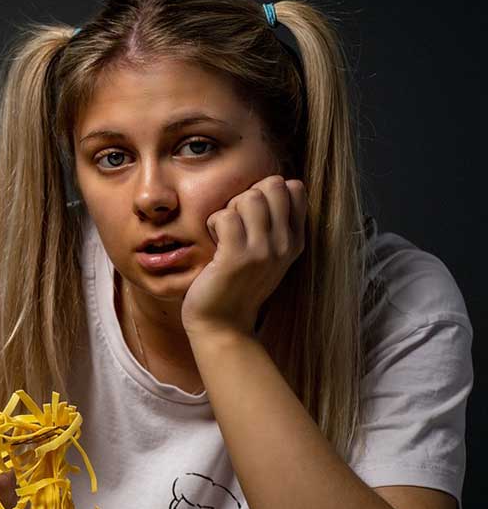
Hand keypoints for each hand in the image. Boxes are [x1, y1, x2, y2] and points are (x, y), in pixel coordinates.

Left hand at [182, 175, 306, 338]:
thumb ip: (273, 223)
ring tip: (224, 235)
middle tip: (235, 224)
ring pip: (248, 197)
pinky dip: (213, 224)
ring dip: (228, 210)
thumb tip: (274, 183)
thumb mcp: (266, 254)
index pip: (294, 187)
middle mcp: (285, 244)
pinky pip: (225, 216)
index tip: (251, 216)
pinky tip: (214, 243)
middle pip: (271, 185)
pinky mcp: (237, 258)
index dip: (266, 191)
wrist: (222, 325)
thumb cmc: (236, 285)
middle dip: (246, 196)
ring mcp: (263, 251)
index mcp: (295, 240)